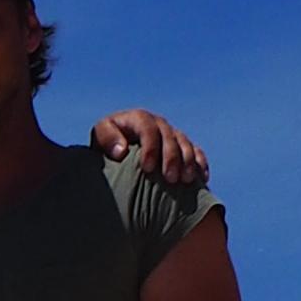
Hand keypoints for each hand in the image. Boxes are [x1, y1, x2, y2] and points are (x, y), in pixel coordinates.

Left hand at [92, 108, 208, 189]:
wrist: (114, 157)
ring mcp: (170, 134)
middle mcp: (156, 124)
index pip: (147, 126)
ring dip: (188, 161)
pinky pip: (196, 151)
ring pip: (185, 143)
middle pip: (169, 135)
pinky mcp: (181, 146)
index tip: (147, 168)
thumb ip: (106, 140)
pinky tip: (202, 178)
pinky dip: (200, 163)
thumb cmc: (104, 150)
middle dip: (172, 156)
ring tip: (186, 180)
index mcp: (136, 119)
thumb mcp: (98, 141)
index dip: (150, 145)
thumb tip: (121, 150)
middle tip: (170, 179)